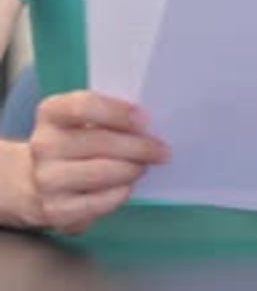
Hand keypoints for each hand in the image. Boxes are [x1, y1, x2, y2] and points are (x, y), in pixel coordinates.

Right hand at [29, 90, 168, 233]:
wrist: (35, 180)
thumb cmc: (72, 141)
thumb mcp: (80, 120)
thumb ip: (107, 115)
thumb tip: (147, 124)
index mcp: (51, 112)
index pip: (84, 106)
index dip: (118, 112)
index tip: (145, 119)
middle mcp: (43, 145)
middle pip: (99, 142)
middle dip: (138, 146)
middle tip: (162, 150)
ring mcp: (46, 179)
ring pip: (101, 173)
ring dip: (131, 169)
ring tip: (144, 166)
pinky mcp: (55, 210)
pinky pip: (98, 202)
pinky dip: (119, 193)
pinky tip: (128, 186)